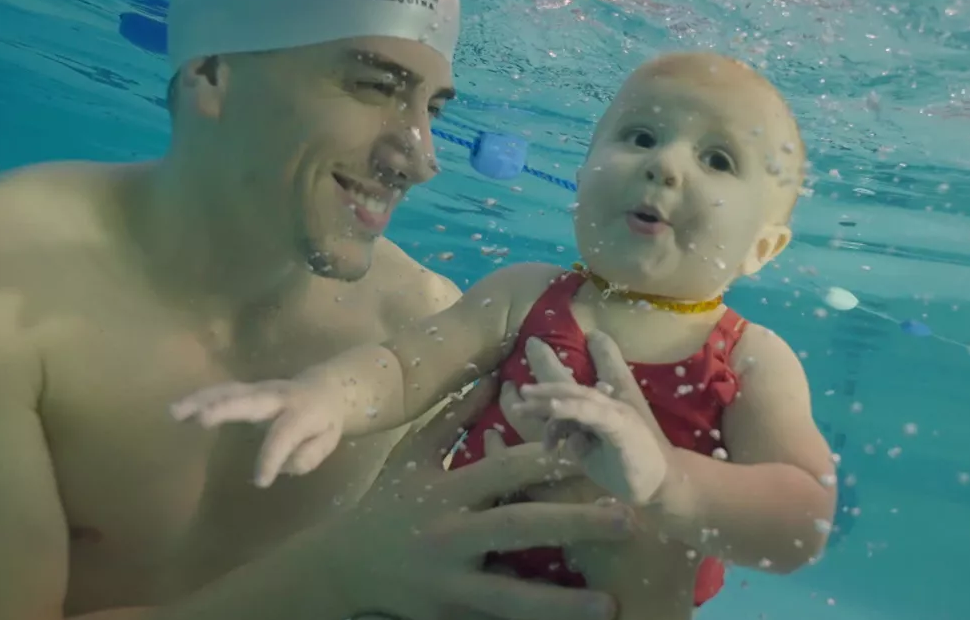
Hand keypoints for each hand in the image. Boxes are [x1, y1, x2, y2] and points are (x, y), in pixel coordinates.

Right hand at [170, 376, 346, 487]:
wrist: (327, 388)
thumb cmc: (324, 422)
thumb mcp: (327, 441)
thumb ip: (308, 455)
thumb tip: (282, 465)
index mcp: (302, 412)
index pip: (284, 435)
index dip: (271, 457)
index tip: (261, 481)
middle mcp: (278, 397)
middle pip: (251, 401)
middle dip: (226, 408)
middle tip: (202, 419)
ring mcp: (260, 389)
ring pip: (229, 391)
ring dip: (201, 400)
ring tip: (175, 412)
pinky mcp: (246, 389)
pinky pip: (221, 391)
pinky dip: (199, 399)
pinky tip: (177, 412)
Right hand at [329, 376, 633, 619]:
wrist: (342, 566)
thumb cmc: (386, 502)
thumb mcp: (413, 454)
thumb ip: (455, 416)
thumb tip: (495, 375)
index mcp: (446, 491)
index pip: (504, 471)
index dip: (547, 459)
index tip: (590, 451)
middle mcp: (449, 536)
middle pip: (519, 528)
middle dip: (574, 524)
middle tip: (626, 518)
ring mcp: (450, 582)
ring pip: (512, 595)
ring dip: (563, 602)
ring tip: (609, 603)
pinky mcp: (452, 613)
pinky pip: (499, 619)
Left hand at [511, 332, 673, 505]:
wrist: (660, 484)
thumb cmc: (625, 466)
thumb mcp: (591, 452)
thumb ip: (574, 437)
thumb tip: (560, 431)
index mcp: (598, 408)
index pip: (570, 390)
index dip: (548, 377)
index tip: (520, 377)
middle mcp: (607, 403)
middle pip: (571, 385)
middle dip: (546, 366)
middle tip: (522, 362)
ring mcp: (615, 412)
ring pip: (578, 395)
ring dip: (550, 394)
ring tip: (524, 395)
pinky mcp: (620, 425)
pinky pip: (592, 413)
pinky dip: (571, 408)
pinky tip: (553, 407)